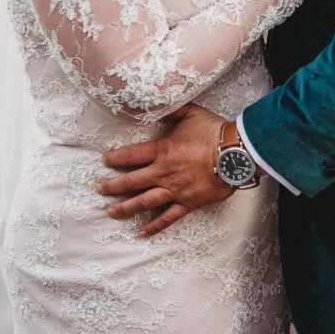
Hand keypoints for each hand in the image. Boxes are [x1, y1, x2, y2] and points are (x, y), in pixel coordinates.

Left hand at [97, 103, 232, 237]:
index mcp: (162, 150)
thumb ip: (172, 108)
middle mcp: (164, 172)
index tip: (104, 161)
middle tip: (99, 189)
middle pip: (131, 182)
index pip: (131, 156)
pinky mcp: (188, 202)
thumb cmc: (214, 131)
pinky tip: (142, 233)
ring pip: (143, 202)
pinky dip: (154, 226)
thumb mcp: (191, 113)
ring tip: (111, 212)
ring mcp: (175, 190)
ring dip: (125, 208)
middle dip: (112, 186)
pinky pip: (168, 218)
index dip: (115, 159)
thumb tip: (157, 101)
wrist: (235, 153)